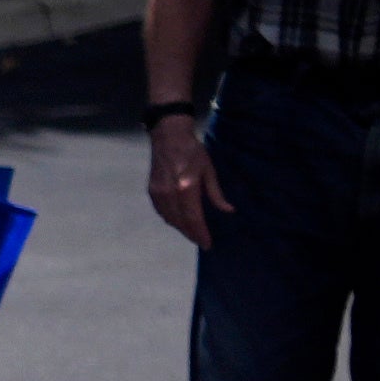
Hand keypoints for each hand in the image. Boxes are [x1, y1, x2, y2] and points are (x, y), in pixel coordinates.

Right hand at [150, 114, 222, 246]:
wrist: (168, 136)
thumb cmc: (193, 150)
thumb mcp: (209, 170)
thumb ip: (216, 193)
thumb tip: (228, 211)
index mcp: (186, 188)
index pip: (193, 218)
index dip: (200, 234)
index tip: (207, 244)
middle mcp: (169, 193)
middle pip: (180, 222)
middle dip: (191, 234)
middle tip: (202, 241)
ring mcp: (158, 193)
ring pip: (169, 219)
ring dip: (180, 228)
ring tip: (192, 232)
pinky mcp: (151, 191)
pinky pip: (161, 212)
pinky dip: (171, 219)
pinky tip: (179, 220)